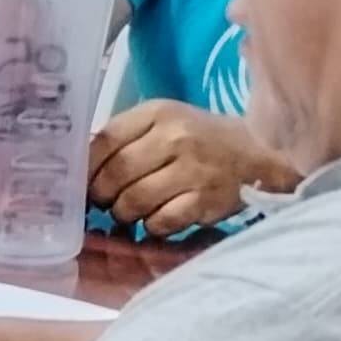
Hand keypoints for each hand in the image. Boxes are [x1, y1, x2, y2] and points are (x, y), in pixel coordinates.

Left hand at [85, 101, 294, 238]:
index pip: (104, 141)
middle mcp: (175, 138)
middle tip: (107, 202)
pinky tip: (157, 219)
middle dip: (103, 195)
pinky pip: (161, 221)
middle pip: (115, 175)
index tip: (83, 182)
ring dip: (125, 213)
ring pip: (134, 201)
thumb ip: (125, 138)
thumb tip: (80, 168)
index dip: (87, 168)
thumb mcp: (165, 123)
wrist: (260, 154)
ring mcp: (193, 170)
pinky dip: (152, 226)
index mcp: (158, 113)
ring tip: (132, 211)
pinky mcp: (206, 200)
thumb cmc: (201, 139)